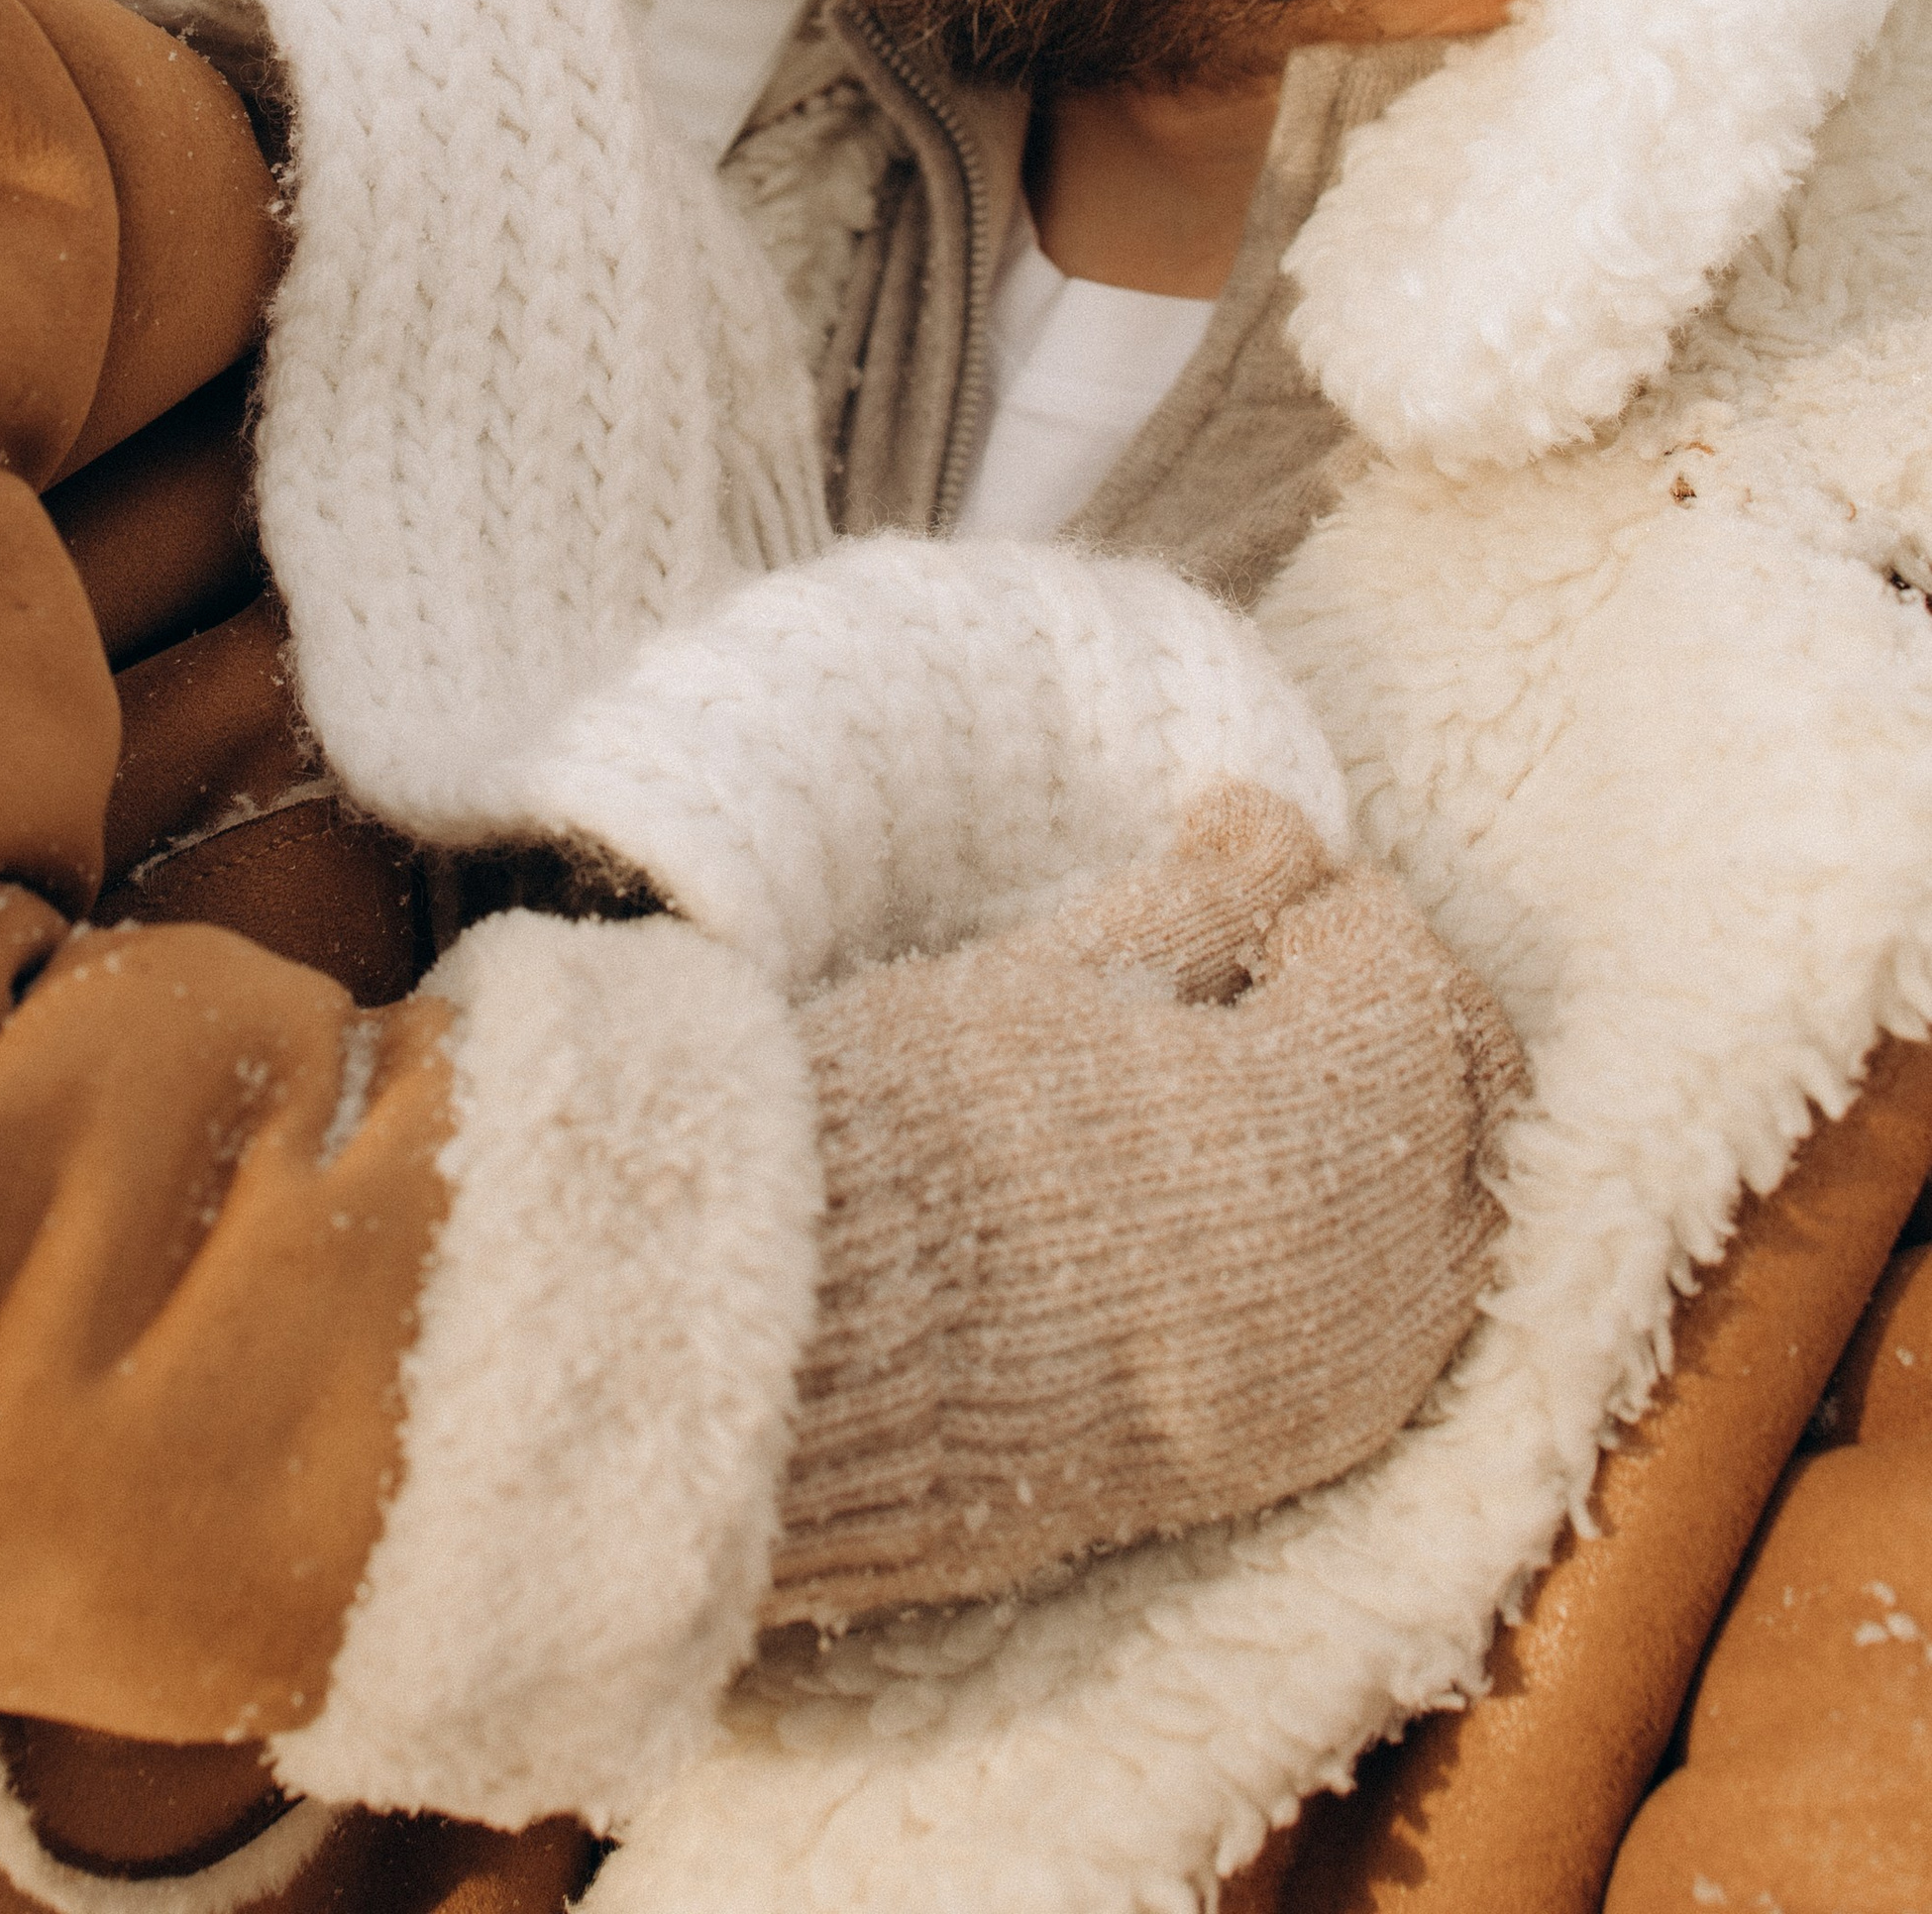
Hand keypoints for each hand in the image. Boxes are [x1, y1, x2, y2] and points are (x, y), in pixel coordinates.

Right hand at [771, 785, 1524, 1624]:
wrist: (806, 1353)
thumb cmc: (916, 1125)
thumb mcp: (1062, 971)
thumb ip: (1206, 898)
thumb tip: (1278, 828)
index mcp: (1328, 1120)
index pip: (1405, 968)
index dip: (1330, 901)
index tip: (1236, 863)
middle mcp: (1380, 1266)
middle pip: (1478, 1096)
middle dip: (1400, 1007)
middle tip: (1278, 957)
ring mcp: (1343, 1381)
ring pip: (1457, 1220)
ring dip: (1392, 1128)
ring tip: (1256, 1070)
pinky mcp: (1282, 1457)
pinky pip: (1389, 1322)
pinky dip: (1359, 1237)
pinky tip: (1243, 1190)